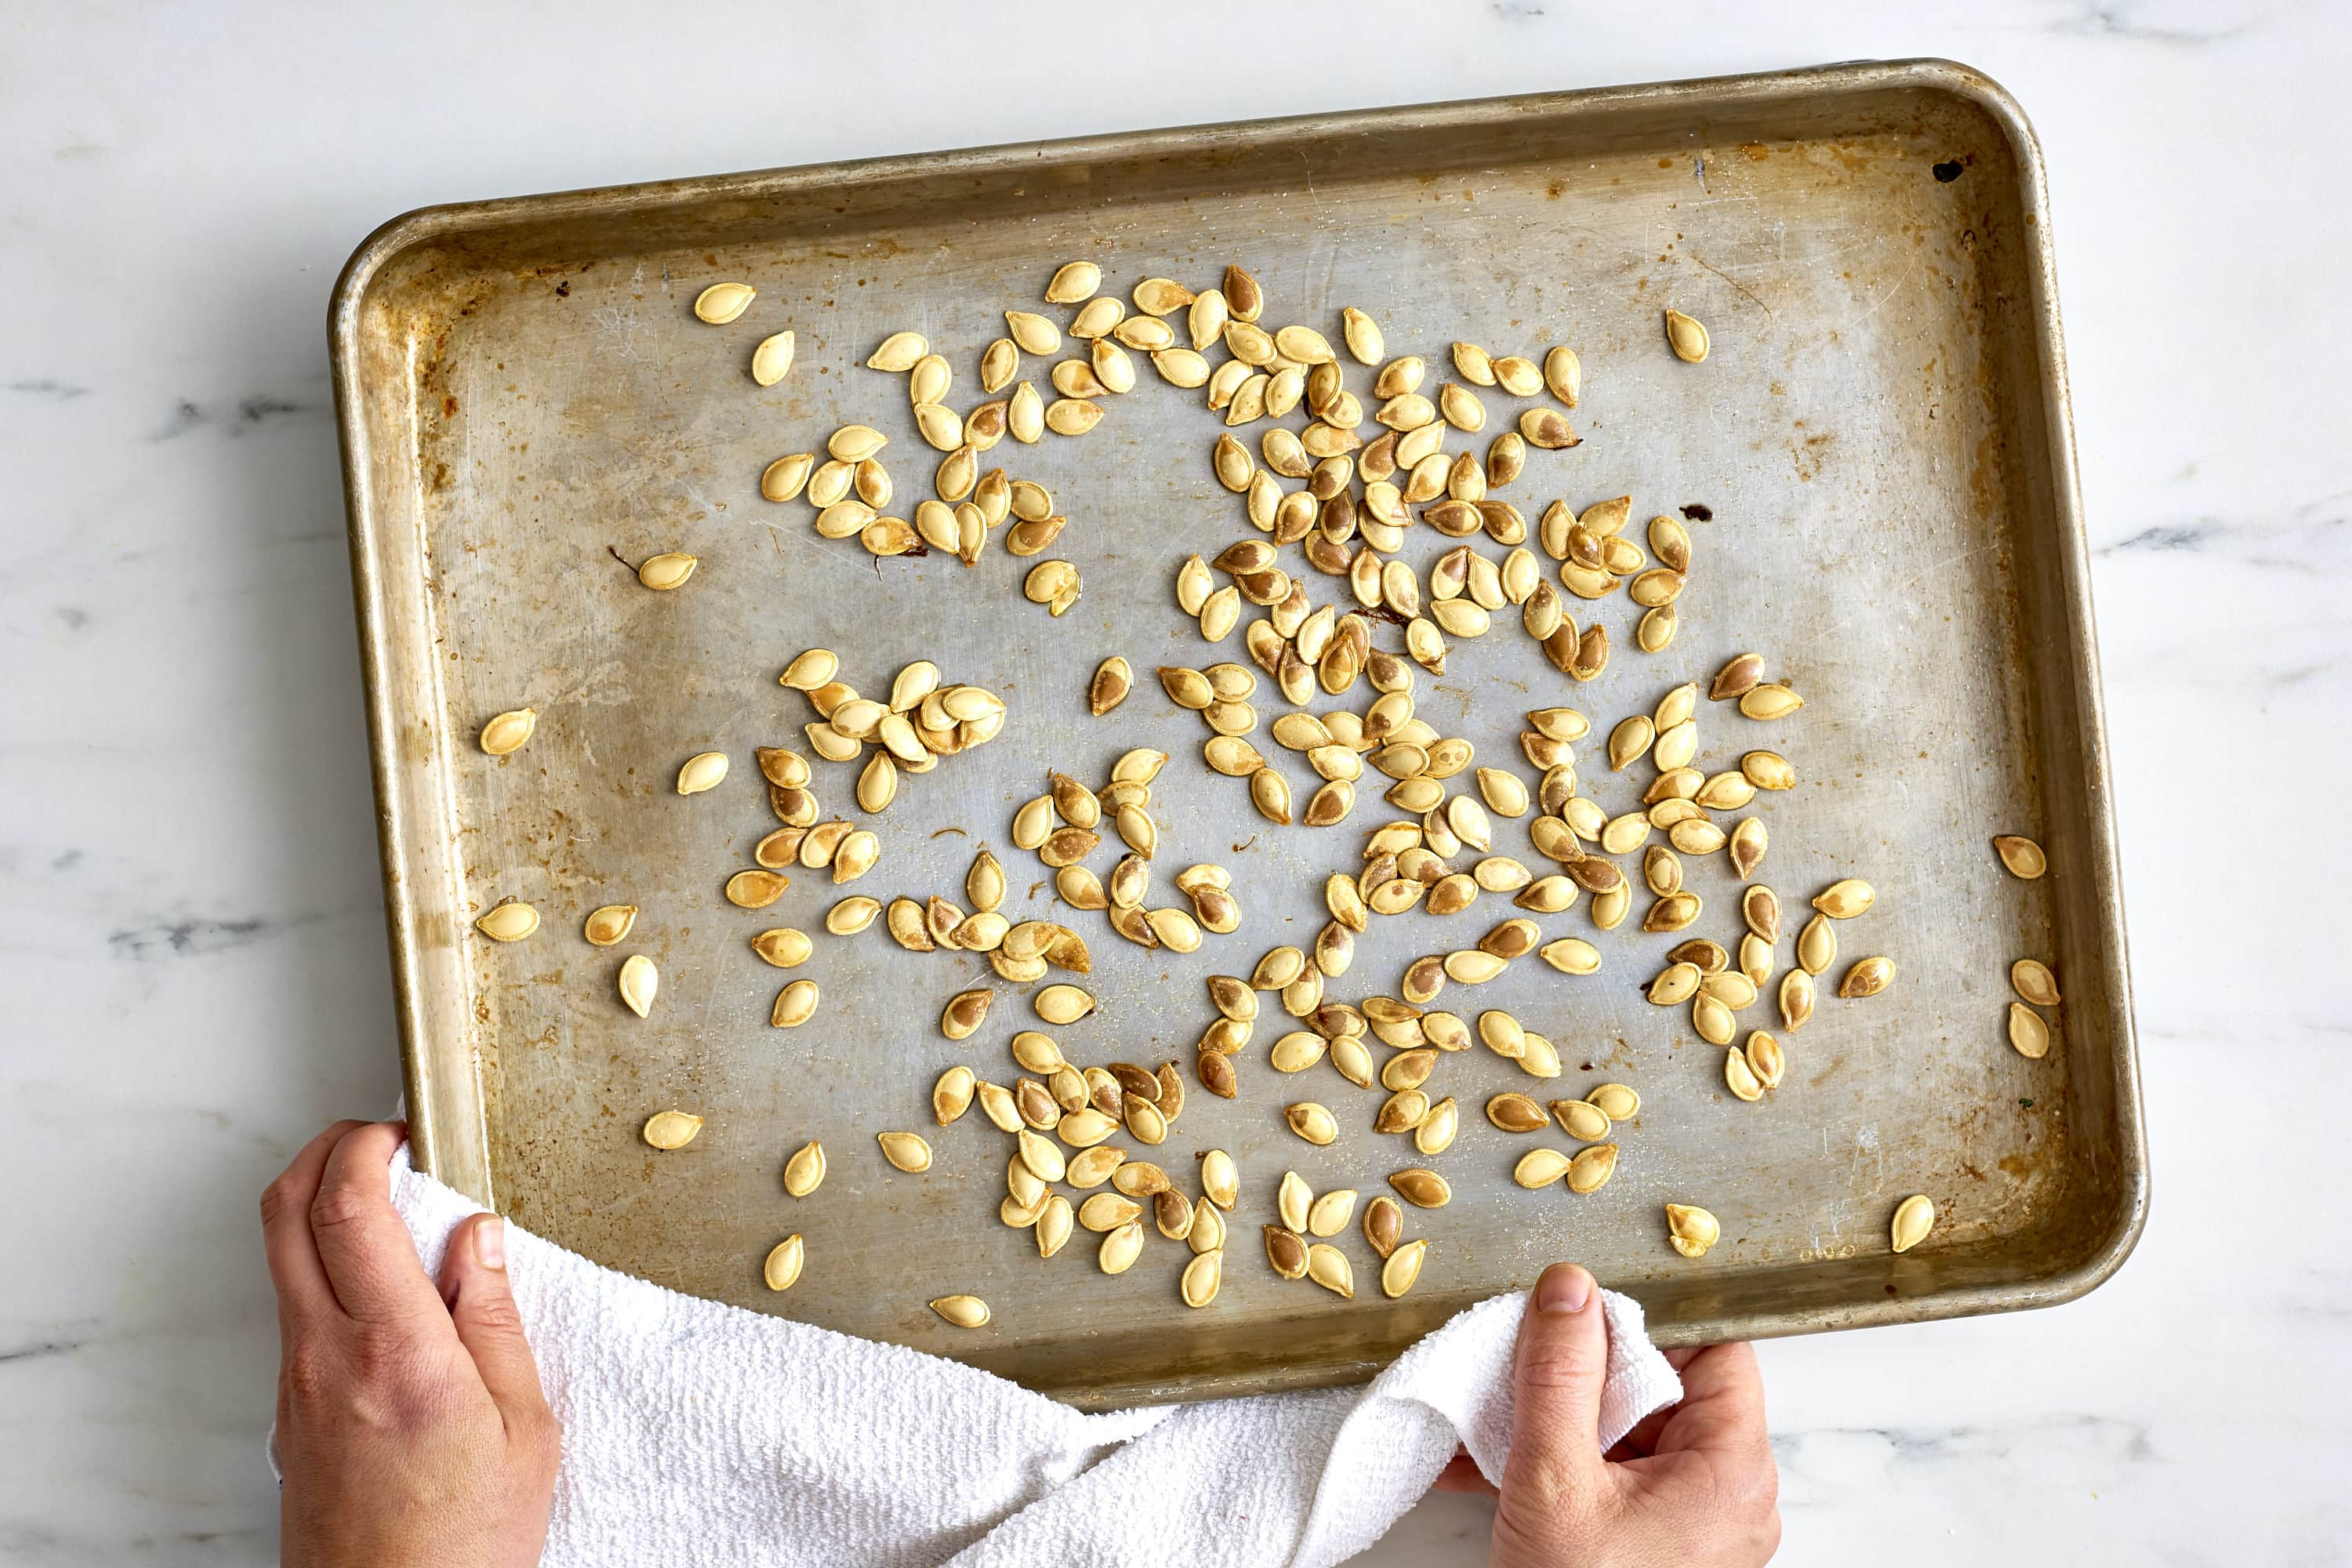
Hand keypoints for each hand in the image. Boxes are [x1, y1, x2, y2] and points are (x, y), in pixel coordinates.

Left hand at [263, 1120, 558, 1567]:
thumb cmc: (466, 1544)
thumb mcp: (524, 1429)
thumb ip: (496, 1321)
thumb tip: (480, 1239)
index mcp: (396, 1352)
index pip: (347, 1210)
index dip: (365, 1147)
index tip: (401, 1133)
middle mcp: (327, 1358)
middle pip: (283, 1214)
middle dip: (321, 1152)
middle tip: (374, 1142)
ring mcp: (297, 1386)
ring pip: (281, 1260)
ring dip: (320, 1209)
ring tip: (391, 1211)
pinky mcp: (289, 1415)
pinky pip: (296, 1311)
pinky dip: (327, 1270)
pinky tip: (387, 1289)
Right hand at [1451, 1262, 1779, 1566]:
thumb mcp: (1554, 1478)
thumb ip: (1559, 1374)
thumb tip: (1569, 1289)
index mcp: (1733, 1471)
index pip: (1717, 1349)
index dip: (1650, 1323)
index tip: (1582, 1318)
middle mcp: (1730, 1499)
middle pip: (1667, 1390)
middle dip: (1584, 1376)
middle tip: (1524, 1371)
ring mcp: (1695, 1529)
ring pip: (1631, 1438)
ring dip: (1558, 1423)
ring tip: (1492, 1419)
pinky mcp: (1658, 1552)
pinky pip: (1614, 1484)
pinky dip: (1558, 1469)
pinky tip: (1488, 1466)